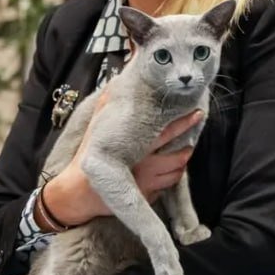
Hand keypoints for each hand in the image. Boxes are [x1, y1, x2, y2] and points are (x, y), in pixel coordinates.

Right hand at [44, 100, 204, 223]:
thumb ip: (107, 103)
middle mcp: (143, 164)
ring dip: (180, 165)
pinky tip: (165, 174)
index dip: (184, 123)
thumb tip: (116, 78)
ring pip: (177, 172)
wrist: (78, 192)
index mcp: (133, 145)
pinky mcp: (146, 196)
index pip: (166, 132)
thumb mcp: (96, 126)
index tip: (196, 114)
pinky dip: (169, 180)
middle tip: (191, 142)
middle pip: (179, 156)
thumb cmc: (87, 157)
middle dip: (188, 148)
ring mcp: (146, 182)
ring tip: (179, 157)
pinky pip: (167, 187)